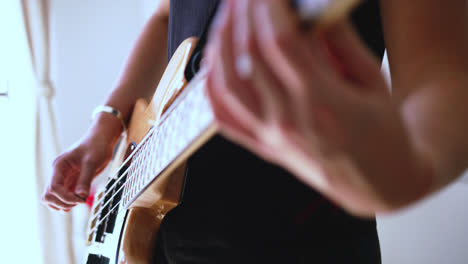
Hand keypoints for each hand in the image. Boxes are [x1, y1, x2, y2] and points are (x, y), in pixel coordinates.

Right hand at [41, 115, 121, 211]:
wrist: (101, 140)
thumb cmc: (96, 146)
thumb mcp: (92, 162)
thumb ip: (85, 179)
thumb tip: (81, 196)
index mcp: (59, 166)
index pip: (53, 188)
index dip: (65, 197)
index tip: (81, 198)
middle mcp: (58, 174)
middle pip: (48, 196)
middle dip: (63, 202)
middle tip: (80, 200)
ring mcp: (64, 179)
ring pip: (53, 199)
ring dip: (64, 204)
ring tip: (81, 200)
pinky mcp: (71, 183)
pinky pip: (63, 198)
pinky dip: (69, 202)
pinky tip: (81, 199)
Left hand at [205, 0, 429, 214]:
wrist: (378, 182)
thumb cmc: (384, 134)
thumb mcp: (373, 80)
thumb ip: (339, 39)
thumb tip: (309, 4)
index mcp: (323, 104)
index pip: (280, 42)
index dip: (269, 5)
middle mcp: (289, 122)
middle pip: (250, 55)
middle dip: (245, 12)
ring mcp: (270, 136)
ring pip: (227, 82)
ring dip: (222, 41)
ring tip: (229, 14)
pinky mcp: (262, 145)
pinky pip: (223, 112)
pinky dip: (213, 80)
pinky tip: (217, 56)